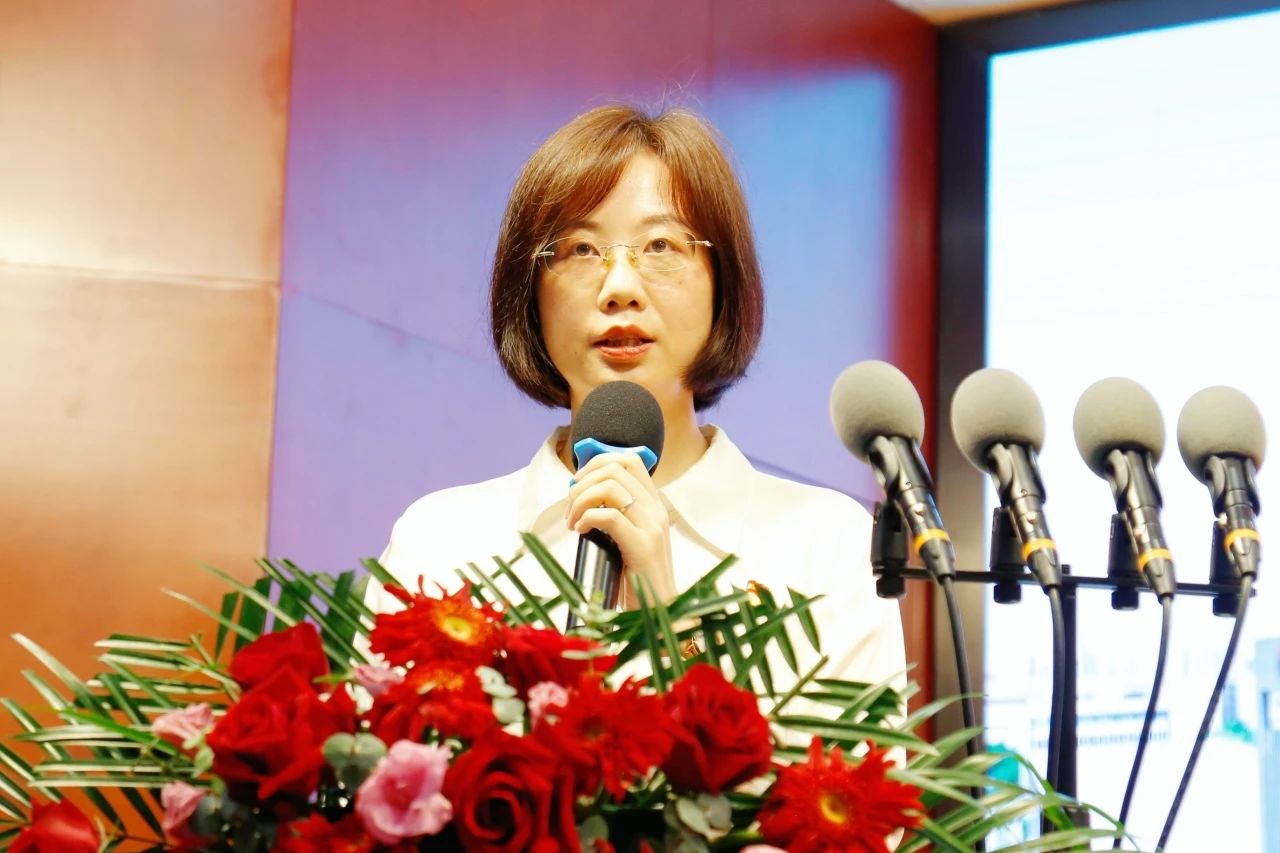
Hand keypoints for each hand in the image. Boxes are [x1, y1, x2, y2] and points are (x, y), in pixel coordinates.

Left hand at [564, 451, 676, 606]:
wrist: (662, 612)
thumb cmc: (640, 581)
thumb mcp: (630, 540)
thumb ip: (618, 518)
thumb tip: (584, 501)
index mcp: (654, 505)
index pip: (629, 460)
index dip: (597, 463)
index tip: (578, 485)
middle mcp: (656, 510)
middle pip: (615, 467)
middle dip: (582, 481)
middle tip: (570, 506)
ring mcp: (652, 526)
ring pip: (609, 487)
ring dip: (580, 500)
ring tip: (572, 521)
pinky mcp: (642, 546)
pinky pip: (608, 516)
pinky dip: (586, 518)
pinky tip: (580, 532)